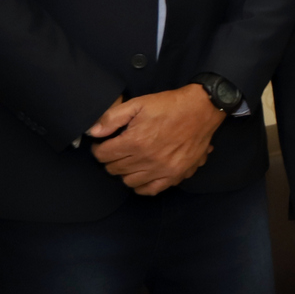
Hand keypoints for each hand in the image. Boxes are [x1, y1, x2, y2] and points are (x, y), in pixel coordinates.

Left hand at [87, 85, 222, 194]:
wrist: (202, 110)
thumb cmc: (169, 105)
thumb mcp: (138, 103)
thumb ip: (112, 117)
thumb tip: (93, 132)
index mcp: (135, 141)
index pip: (103, 155)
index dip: (99, 148)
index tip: (103, 143)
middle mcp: (147, 159)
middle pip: (114, 169)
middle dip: (111, 159)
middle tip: (117, 149)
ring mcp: (162, 170)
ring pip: (129, 181)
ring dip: (125, 172)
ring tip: (129, 160)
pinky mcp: (175, 175)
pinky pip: (150, 190)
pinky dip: (141, 185)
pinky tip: (141, 174)